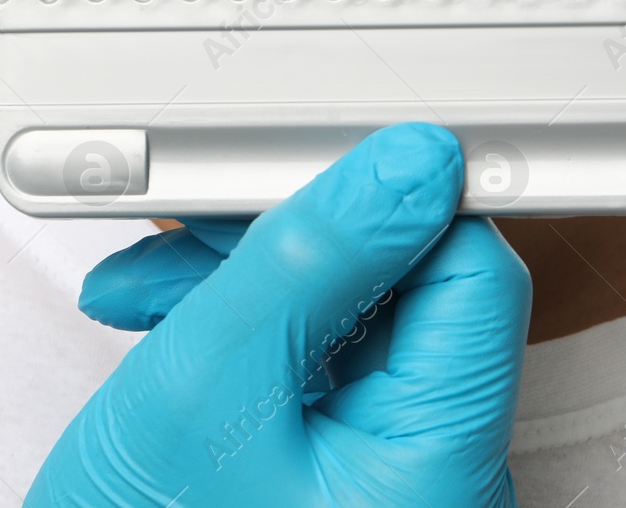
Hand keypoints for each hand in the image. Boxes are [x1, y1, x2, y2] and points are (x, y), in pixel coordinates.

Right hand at [26, 123, 531, 506]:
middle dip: (292, 237)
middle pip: (404, 287)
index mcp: (437, 463)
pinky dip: (238, 326)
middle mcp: (432, 469)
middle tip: (200, 216)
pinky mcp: (336, 469)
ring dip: (247, 277)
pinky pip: (311, 361)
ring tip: (152, 285)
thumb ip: (312, 259)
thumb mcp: (205, 385)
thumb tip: (408, 164)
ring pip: (346, 315)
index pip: (473, 274)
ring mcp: (384, 471)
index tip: (319, 154)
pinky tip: (163, 318)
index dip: (399, 197)